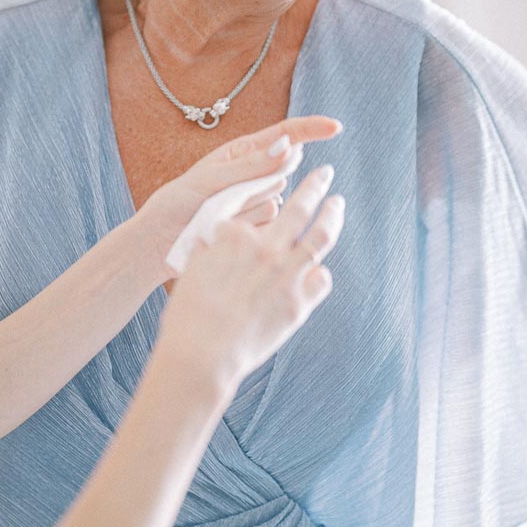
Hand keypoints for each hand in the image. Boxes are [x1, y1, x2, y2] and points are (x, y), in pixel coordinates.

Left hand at [134, 116, 341, 283]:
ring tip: (215, 217)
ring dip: (248, 210)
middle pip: (282, 173)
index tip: (336, 127)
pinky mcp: (258, 227)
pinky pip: (270, 225)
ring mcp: (257, 201)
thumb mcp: (209, 180)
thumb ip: (251, 166)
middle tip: (221, 199)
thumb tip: (290, 147)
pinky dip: (248, 229)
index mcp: (241, 153)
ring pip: (277, 202)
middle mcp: (254, 175)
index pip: (285, 135)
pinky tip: (223, 232)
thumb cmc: (177, 204)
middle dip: (258, 185)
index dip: (311, 129)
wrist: (160, 243)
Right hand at [155, 165, 344, 407]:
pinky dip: (320, 273)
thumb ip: (210, 249)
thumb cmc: (190, 314)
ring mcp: (286, 274)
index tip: (269, 200)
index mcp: (235, 235)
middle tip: (325, 173)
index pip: (254, 211)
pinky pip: (321, 279)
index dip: (260, 208)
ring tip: (337, 204)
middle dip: (315, 185)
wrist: (202, 353)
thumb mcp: (192, 269)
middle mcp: (265, 248)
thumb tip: (216, 240)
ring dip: (332, 214)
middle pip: (299, 207)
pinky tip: (317, 270)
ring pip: (321, 235)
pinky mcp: (299, 303)